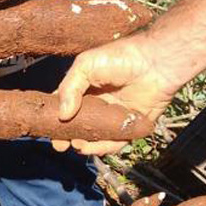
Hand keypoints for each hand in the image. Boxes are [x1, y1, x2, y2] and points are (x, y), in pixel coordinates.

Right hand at [52, 35, 178, 155]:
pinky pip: (118, 141)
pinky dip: (106, 147)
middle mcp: (98, 105)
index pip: (66, 107)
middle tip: (61, 145)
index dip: (56, 120)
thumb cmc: (120, 57)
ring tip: (79, 146)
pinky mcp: (131, 125)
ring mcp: (114, 116)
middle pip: (80, 126)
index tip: (49, 131)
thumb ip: (70, 88)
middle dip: (69, 137)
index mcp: (85, 89)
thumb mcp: (85, 66)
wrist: (155, 61)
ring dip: (86, 145)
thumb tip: (62, 115)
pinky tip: (96, 148)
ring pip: (97, 137)